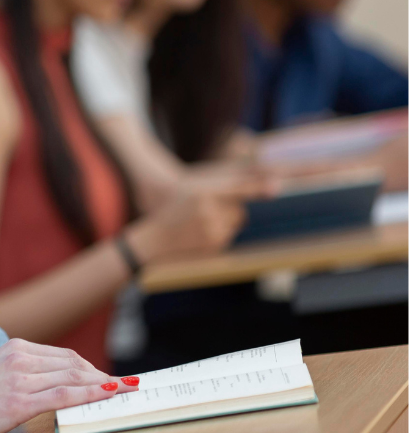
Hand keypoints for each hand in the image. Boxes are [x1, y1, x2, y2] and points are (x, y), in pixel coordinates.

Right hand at [0, 339, 137, 432]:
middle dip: (103, 376)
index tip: (109, 379)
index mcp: (15, 347)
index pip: (64, 355)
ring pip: (74, 377)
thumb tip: (52, 381)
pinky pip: (65, 394)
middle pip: (74, 364)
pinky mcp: (20, 400)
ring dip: (105, 384)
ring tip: (126, 391)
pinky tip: (111, 394)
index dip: (91, 368)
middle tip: (126, 386)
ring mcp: (20, 378)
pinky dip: (93, 393)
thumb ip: (22, 371)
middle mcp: (20, 357)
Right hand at [126, 177, 272, 263]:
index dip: (258, 188)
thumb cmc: (173, 214)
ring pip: (235, 225)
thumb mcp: (191, 195)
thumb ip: (217, 193)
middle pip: (239, 211)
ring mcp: (213, 229)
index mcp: (204, 193)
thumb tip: (246, 200)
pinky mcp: (214, 245)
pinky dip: (219, 237)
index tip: (277, 187)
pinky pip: (228, 238)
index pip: (238, 189)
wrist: (154, 240)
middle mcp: (210, 210)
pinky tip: (200, 238)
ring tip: (200, 227)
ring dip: (224, 226)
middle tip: (205, 214)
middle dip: (230, 213)